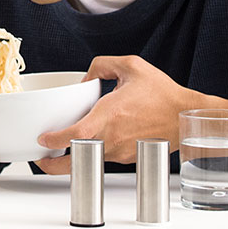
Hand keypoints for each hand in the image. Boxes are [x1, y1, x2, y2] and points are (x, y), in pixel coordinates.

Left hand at [34, 55, 197, 174]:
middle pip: (77, 158)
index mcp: (111, 114)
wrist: (187, 117)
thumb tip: (87, 77)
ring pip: (90, 159)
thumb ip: (103, 64)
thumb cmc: (164, 94)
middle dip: (54, 164)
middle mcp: (114, 137)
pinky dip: (94, 152)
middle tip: (40, 159)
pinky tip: (92, 142)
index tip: (42, 140)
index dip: (55, 140)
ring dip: (74, 157)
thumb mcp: (132, 66)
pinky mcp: (128, 158)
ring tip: (61, 149)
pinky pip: (105, 156)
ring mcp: (121, 150)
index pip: (76, 134)